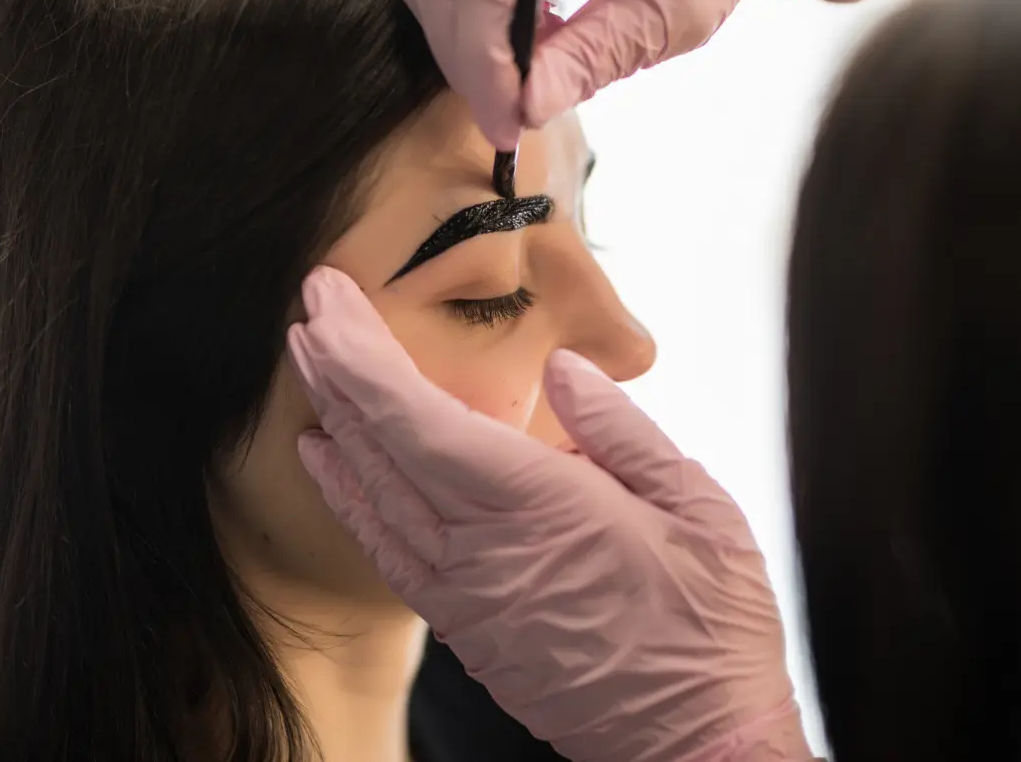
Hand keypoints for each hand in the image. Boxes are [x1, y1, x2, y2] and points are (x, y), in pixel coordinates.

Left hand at [286, 267, 810, 761]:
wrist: (699, 745)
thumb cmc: (710, 626)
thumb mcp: (698, 507)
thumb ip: (622, 431)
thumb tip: (565, 370)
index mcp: (541, 507)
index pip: (421, 420)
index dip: (363, 357)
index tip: (329, 303)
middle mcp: (483, 552)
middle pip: (382, 448)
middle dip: (338, 370)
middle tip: (310, 310)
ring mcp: (466, 597)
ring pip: (375, 498)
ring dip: (337, 423)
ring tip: (312, 365)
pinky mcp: (467, 629)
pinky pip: (388, 551)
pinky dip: (350, 497)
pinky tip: (330, 459)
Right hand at [399, 0, 832, 150]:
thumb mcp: (661, 18)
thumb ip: (587, 61)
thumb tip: (524, 107)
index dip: (486, 69)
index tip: (507, 125)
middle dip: (467, 61)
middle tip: (509, 116)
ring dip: (465, 40)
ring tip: (525, 75)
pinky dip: (475, 15)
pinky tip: (525, 40)